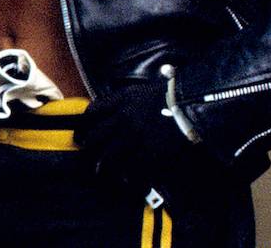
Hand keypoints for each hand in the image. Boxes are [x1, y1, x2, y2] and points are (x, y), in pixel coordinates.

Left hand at [74, 80, 225, 210]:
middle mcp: (123, 118)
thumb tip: (110, 107)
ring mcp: (134, 136)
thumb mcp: (142, 88)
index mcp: (122, 100)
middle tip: (84, 149)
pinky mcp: (148, 152)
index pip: (94, 111)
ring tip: (98, 170)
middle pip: (97, 134)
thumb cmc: (169, 94)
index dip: (84, 121)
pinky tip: (124, 180)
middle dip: (88, 144)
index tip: (81, 128)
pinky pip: (132, 167)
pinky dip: (126, 175)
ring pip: (109, 154)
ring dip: (102, 163)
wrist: (189, 106)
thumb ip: (126, 97)